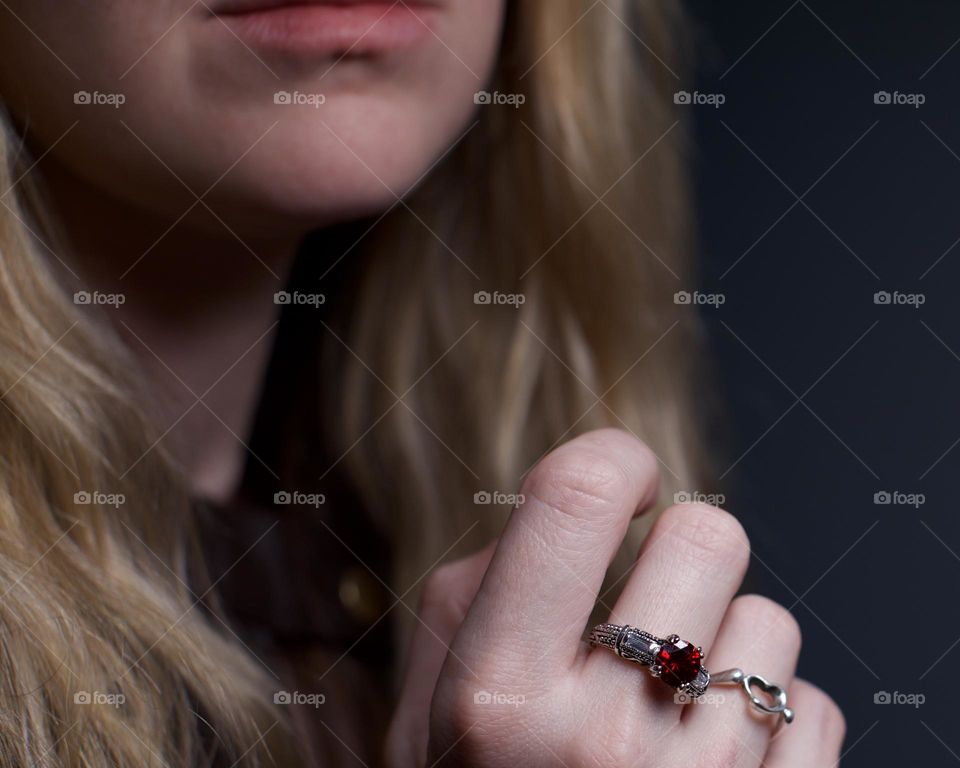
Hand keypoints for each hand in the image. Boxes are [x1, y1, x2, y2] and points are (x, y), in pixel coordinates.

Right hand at [386, 429, 844, 766]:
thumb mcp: (429, 719)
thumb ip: (475, 596)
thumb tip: (565, 512)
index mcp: (494, 697)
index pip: (575, 495)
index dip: (612, 458)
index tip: (620, 480)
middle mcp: (597, 741)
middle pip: (707, 533)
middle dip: (682, 550)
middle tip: (649, 603)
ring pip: (771, 620)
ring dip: (727, 647)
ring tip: (673, 707)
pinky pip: (812, 703)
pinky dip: (770, 719)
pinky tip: (713, 761)